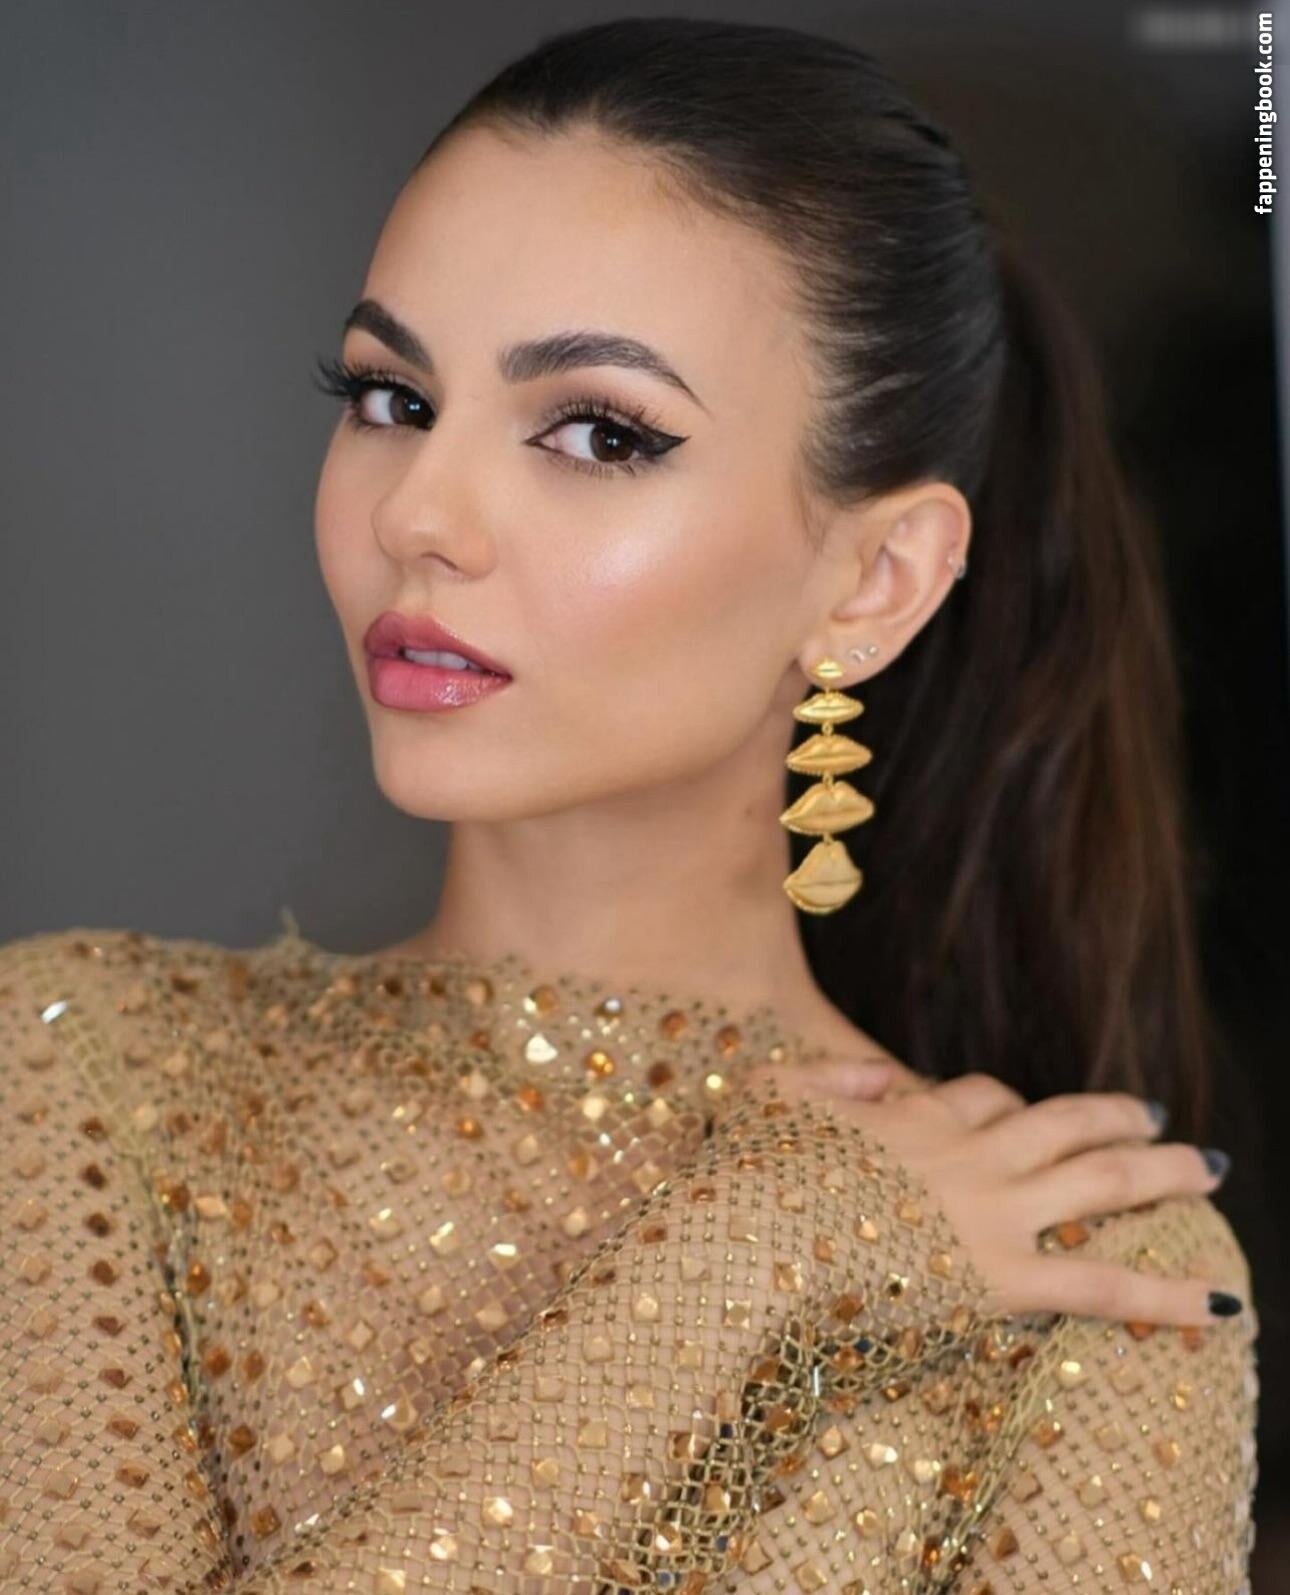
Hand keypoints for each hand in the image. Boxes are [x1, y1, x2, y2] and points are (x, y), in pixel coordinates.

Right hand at [736, 1061, 1239, 1325]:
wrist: (748, 1236)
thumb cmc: (745, 1174)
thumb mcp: (768, 1100)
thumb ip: (822, 1079)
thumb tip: (872, 1074)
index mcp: (913, 1113)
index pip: (983, 1097)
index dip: (1008, 1106)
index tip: (1014, 1120)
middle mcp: (969, 1152)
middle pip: (1065, 1121)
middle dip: (1117, 1117)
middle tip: (1156, 1117)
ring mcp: (993, 1211)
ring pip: (1101, 1177)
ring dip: (1164, 1170)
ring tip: (1210, 1166)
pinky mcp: (1004, 1278)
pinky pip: (1104, 1285)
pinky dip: (1170, 1295)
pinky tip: (1226, 1307)